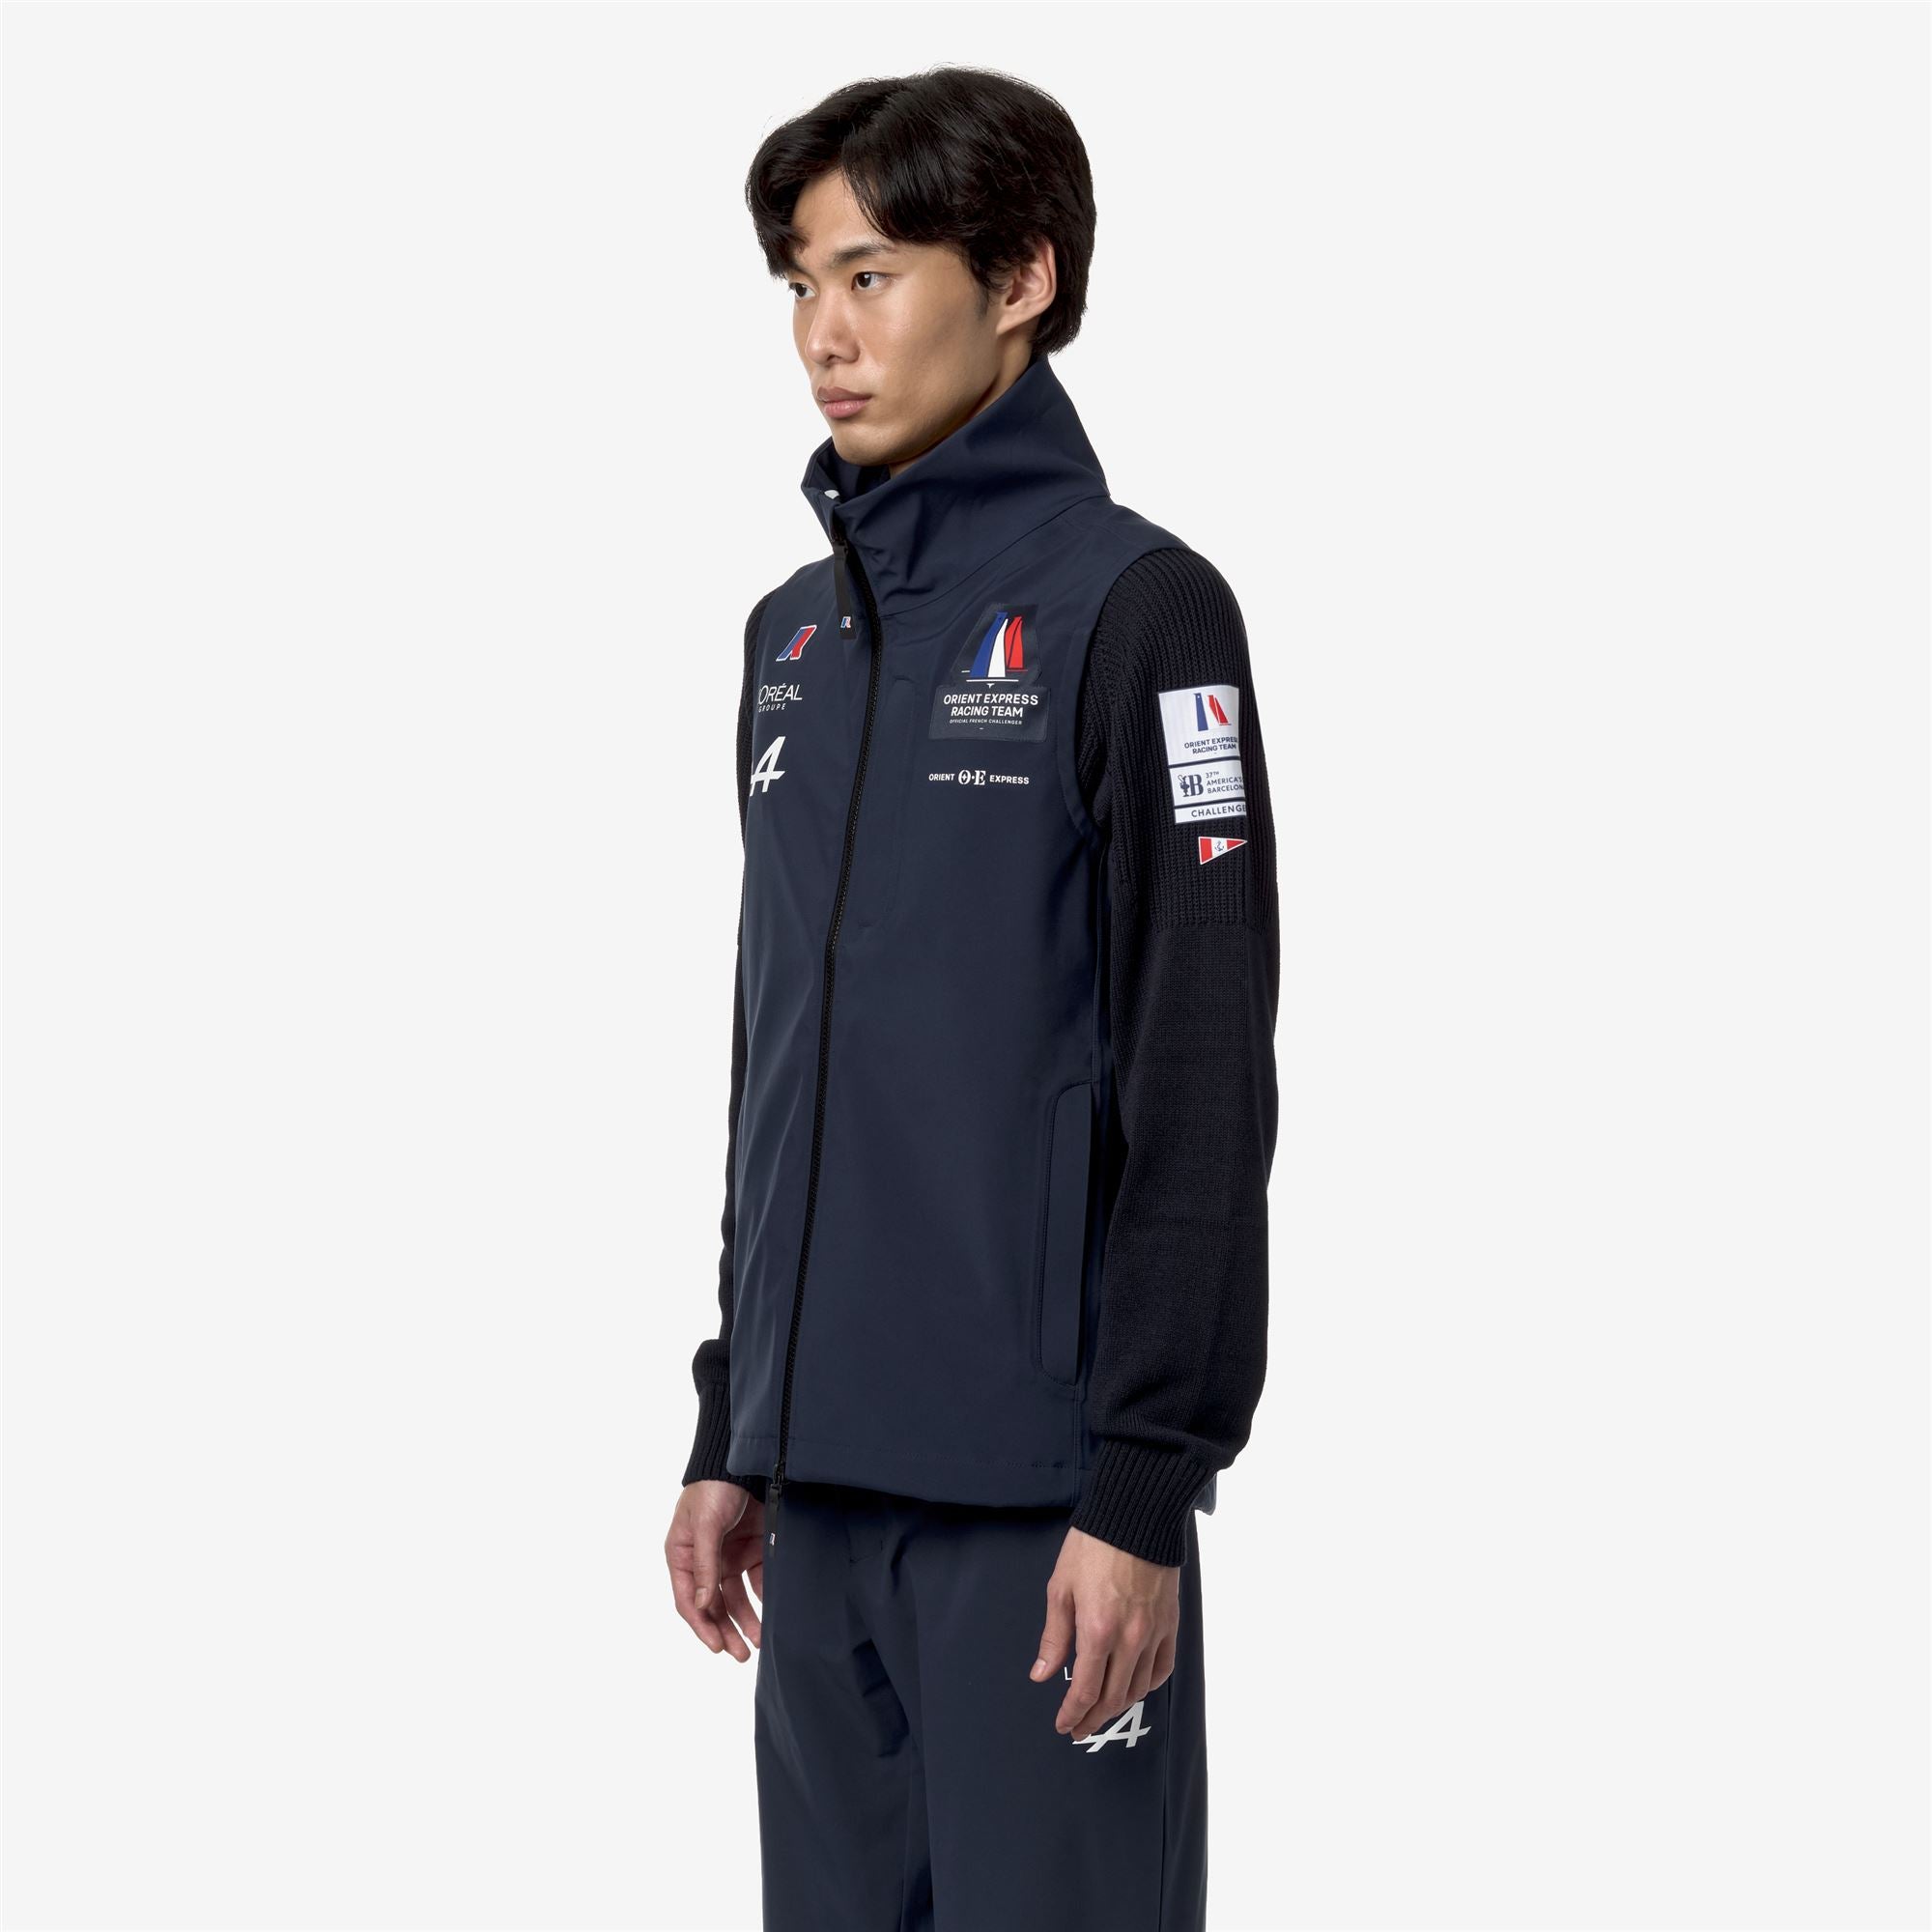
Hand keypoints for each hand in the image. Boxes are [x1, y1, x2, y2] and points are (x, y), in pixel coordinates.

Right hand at [667, 1479, 764, 1659]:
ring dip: (746, 1619)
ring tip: (759, 1642)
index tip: (717, 1647)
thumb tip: (702, 1606)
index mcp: (682, 1556)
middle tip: (741, 1655)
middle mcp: (704, 1561)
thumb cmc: (713, 1489)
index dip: (702, 1626)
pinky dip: (763, 1596)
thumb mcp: (705, 1526)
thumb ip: (704, 1566)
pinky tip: (773, 1611)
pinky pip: (757, 1579)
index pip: (688, 1601)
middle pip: (713, 1605)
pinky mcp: (751, 1548)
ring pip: (736, 1597)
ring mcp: (728, 1555)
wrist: (742, 1461)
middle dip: (726, 1630)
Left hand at [1028, 1525, 1179, 1739]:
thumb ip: (1054, 1636)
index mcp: (1098, 1630)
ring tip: (1102, 1711)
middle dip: (1093, 1718)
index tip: (1063, 1725)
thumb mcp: (1061, 1588)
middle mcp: (1129, 1639)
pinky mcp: (1170, 1623)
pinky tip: (1135, 1687)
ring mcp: (1153, 1633)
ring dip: (1119, 1706)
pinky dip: (1148, 1684)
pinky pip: (1163, 1667)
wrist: (1136, 1516)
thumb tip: (1041, 1674)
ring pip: (1139, 1687)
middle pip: (1113, 1697)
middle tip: (1079, 1728)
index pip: (1086, 1690)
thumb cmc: (1093, 1546)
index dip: (1073, 1714)